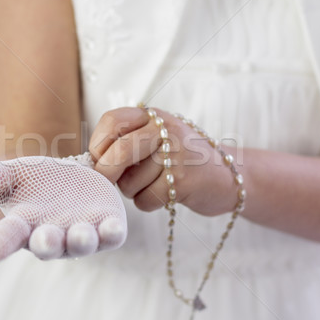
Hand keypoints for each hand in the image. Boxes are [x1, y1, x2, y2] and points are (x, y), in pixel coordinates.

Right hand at [0, 155, 126, 263]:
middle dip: (46, 243)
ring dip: (81, 241)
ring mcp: (80, 234)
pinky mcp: (106, 228)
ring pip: (81, 244)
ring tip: (80, 233)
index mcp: (23, 225)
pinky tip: (113, 226)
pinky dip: (112, 233)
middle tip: (43, 236)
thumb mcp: (7, 176)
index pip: (6, 238)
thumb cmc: (34, 183)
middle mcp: (50, 235)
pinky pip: (111, 236)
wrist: (71, 180)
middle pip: (46, 245)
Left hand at [88, 107, 236, 215]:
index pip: (113, 121)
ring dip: (133, 191)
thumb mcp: (158, 138)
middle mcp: (166, 130)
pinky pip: (146, 198)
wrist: (228, 177)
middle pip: (120, 151)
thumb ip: (128, 142)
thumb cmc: (183, 161)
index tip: (98, 159)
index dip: (98, 143)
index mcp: (154, 116)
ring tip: (153, 185)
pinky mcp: (185, 180)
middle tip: (107, 181)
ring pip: (131, 181)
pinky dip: (148, 203)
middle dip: (106, 172)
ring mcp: (177, 154)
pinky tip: (165, 195)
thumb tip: (91, 164)